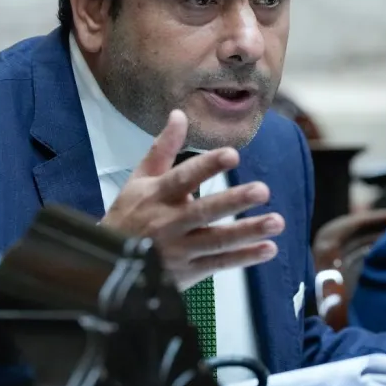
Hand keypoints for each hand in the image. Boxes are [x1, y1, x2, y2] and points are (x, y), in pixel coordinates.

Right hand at [100, 109, 284, 289]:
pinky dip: (244, 258)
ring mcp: (178, 249)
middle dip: (233, 201)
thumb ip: (163, 148)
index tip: (232, 154)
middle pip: (203, 211)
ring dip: (248, 232)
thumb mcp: (140, 179)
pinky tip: (269, 249)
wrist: (108, 263)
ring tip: (277, 221)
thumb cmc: (129, 214)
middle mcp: (168, 222)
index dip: (207, 166)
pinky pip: (219, 264)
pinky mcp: (187, 271)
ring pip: (216, 241)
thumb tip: (180, 114)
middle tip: (262, 191)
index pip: (183, 178)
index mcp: (157, 195)